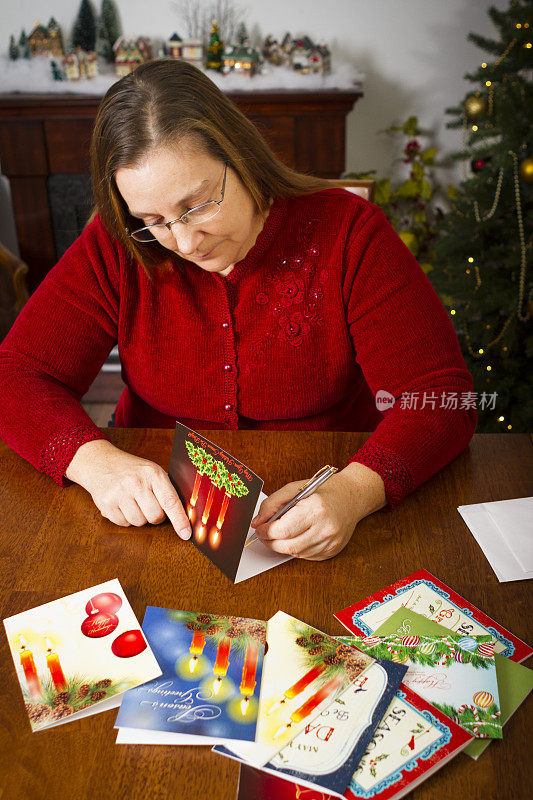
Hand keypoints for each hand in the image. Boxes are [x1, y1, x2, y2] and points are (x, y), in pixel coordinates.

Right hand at [65, 439, 191, 538]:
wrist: (100, 462)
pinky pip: (124, 524)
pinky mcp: (106, 504)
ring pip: (139, 522)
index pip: (170, 501)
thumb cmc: (131, 469)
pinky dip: (125, 518)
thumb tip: (184, 515)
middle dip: (154, 515)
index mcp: (153, 473)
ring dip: (139, 517)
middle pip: (155, 516)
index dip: (180, 520)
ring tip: (132, 501)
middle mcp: (136, 482)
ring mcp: (120, 493)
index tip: (186, 534)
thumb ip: (166, 490)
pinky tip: (121, 504)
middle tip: (147, 503)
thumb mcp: (151, 471)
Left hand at [250, 463, 385, 560]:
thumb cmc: (324, 491)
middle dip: (270, 542)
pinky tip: (297, 537)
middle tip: (265, 534)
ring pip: (295, 553)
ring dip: (282, 546)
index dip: (266, 532)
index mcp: (316, 509)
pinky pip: (306, 556)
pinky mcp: (332, 551)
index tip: (260, 528)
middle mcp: (325, 528)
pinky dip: (296, 549)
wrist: (352, 497)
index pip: (283, 530)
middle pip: (287, 546)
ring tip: (280, 534)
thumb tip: (258, 522)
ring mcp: (330, 542)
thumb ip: (272, 504)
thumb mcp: (295, 488)